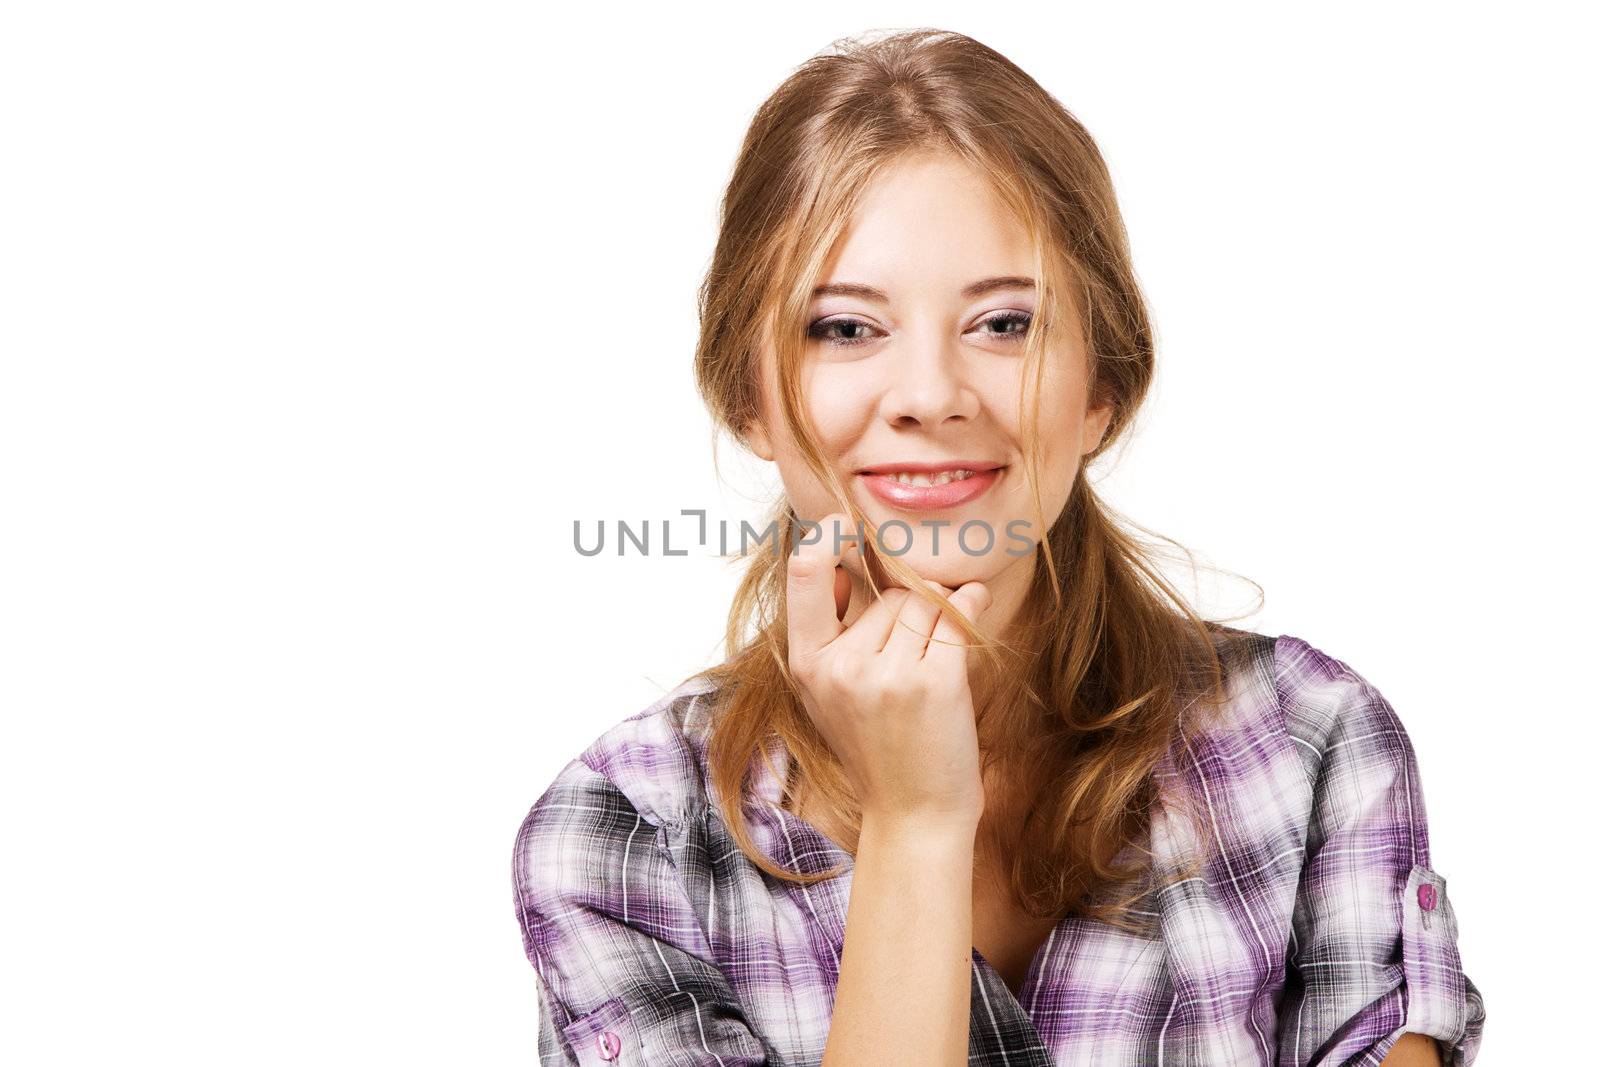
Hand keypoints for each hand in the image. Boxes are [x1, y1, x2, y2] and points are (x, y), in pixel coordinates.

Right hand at [785, 512, 993, 828]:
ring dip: (939, 616)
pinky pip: (958, 615)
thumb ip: (834, 631)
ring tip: (932, 662)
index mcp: (808, 664)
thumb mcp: (832, 692)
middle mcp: (843, 666)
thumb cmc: (877, 746)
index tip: (844, 521)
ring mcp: (889, 674)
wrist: (914, 814)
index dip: (826, 537)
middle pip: (887, 590)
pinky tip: (973, 605)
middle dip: (907, 608)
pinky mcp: (936, 682)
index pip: (806, 573)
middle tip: (908, 661)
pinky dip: (971, 605)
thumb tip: (848, 552)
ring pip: (924, 601)